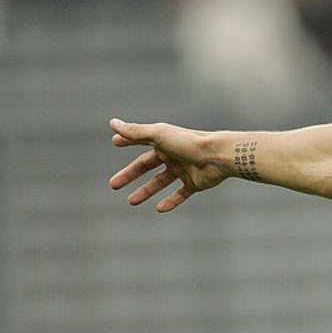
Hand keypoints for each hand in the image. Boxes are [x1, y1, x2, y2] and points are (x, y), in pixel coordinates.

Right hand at [108, 118, 228, 211]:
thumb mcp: (158, 135)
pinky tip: (159, 208)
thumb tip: (112, 123)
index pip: (141, 141)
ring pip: (161, 182)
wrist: (218, 156)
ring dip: (146, 191)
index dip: (128, 141)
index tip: (115, 142)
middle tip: (113, 185)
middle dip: (130, 175)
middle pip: (147, 166)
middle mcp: (173, 155)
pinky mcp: (195, 182)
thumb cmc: (188, 143)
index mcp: (165, 141)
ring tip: (131, 201)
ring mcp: (184, 169)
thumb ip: (135, 132)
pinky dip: (171, 201)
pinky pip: (181, 194)